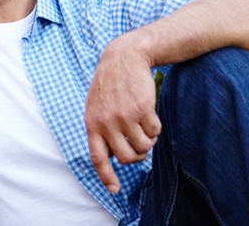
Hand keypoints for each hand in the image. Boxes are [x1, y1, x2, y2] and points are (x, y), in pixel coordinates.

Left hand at [85, 41, 160, 193]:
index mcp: (92, 124)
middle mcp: (107, 123)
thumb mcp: (96, 107)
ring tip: (145, 129)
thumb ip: (100, 130)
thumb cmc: (110, 86)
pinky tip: (150, 115)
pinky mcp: (142, 109)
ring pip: (144, 147)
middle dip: (138, 157)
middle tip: (141, 148)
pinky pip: (155, 133)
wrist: (123, 59)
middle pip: (127, 157)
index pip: (98, 157)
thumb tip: (112, 157)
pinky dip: (156, 129)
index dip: (106, 176)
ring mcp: (125, 117)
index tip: (115, 190)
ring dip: (149, 142)